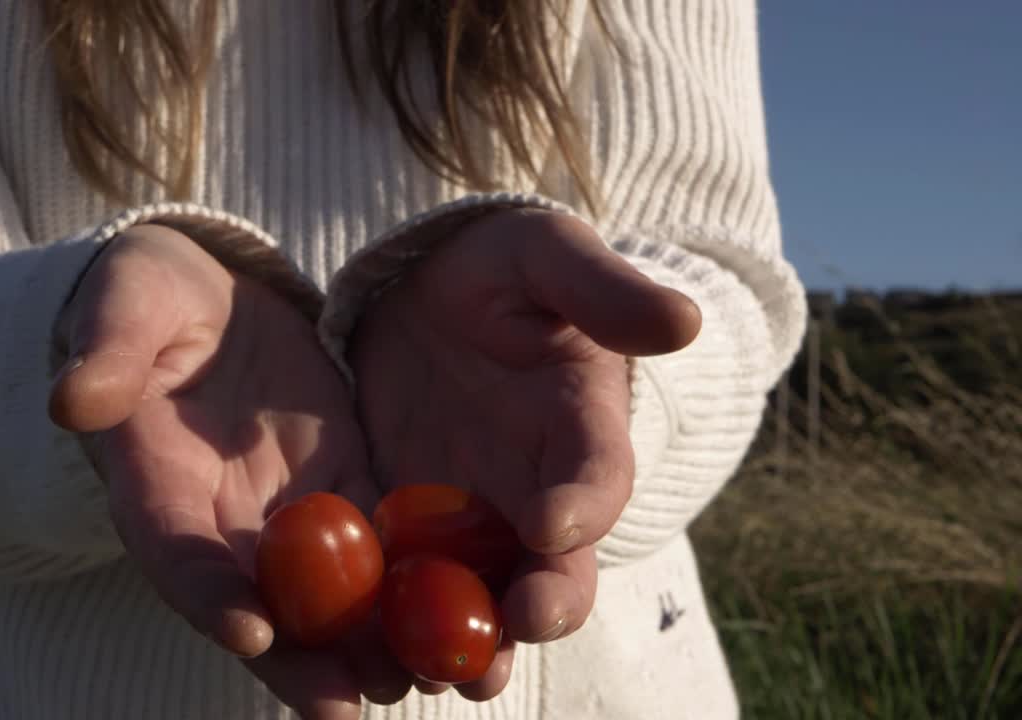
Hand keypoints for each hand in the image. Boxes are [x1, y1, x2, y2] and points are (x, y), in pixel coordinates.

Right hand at [48, 224, 404, 718]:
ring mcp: (287, 513)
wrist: (204, 300)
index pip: (176, 556)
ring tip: (420, 679)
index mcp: (156, 489)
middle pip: (259, 607)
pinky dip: (413, 579)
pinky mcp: (344, 486)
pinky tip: (464, 607)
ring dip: (367, 641)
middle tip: (345, 707)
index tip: (250, 631)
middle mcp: (222, 525)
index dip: (208, 597)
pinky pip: (381, 541)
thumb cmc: (147, 301)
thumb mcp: (123, 309)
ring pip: (328, 594)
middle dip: (301, 659)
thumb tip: (71, 399)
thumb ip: (106, 353)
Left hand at [348, 209, 701, 699]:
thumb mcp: (544, 255)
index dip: (583, 505)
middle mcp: (537, 491)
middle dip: (540, 605)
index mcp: (582, 429)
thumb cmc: (497, 266)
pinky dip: (395, 618)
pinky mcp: (410, 526)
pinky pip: (407, 582)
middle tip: (511, 631)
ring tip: (445, 672)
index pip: (597, 477)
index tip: (551, 523)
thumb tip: (684, 321)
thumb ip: (601, 288)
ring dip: (471, 639)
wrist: (420, 289)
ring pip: (485, 595)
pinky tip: (367, 644)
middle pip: (554, 566)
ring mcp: (473, 518)